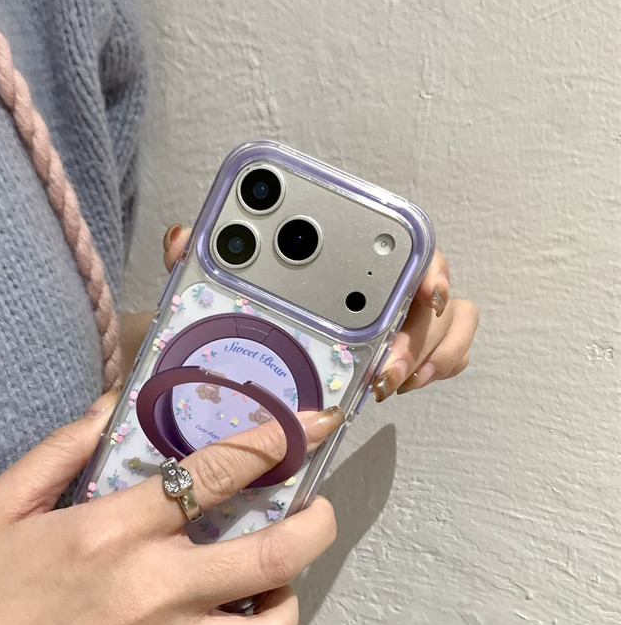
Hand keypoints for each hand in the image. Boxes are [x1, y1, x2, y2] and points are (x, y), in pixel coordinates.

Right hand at [0, 393, 338, 624]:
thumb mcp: (3, 503)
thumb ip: (64, 446)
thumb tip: (115, 402)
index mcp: (110, 530)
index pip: (216, 473)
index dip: (273, 440)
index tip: (311, 424)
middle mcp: (152, 588)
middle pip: (272, 551)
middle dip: (316, 519)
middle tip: (318, 501)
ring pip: (274, 621)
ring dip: (294, 584)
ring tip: (281, 563)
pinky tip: (239, 605)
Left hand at [161, 224, 477, 400]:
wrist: (221, 371)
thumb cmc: (222, 322)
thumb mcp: (203, 294)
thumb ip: (196, 262)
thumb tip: (182, 237)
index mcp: (335, 258)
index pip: (396, 243)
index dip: (422, 262)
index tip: (423, 288)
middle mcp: (371, 283)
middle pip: (429, 293)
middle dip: (416, 332)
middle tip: (384, 366)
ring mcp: (389, 320)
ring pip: (442, 324)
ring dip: (425, 353)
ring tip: (385, 384)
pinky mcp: (394, 354)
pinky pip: (435, 355)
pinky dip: (429, 368)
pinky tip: (391, 387)